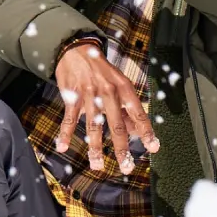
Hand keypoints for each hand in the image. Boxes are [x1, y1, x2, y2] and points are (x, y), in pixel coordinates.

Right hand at [55, 41, 159, 173]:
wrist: (77, 50)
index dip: (146, 131)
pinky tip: (62, 147)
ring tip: (97, 165)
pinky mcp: (72, 96)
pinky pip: (69, 119)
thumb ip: (126, 107)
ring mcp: (89, 95)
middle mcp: (108, 92)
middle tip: (126, 166)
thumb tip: (137, 130)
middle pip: (116, 125)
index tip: (153, 147)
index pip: (138, 113)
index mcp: (124, 88)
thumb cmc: (102, 71)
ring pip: (93, 126)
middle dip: (121, 148)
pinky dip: (65, 134)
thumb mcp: (119, 84)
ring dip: (95, 148)